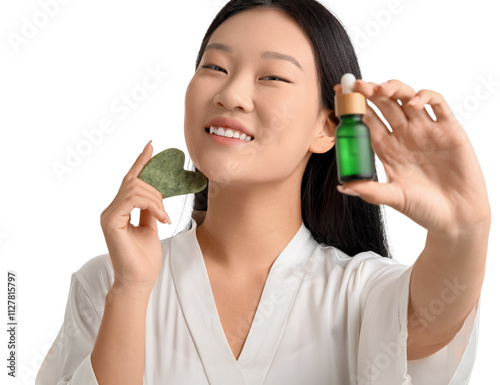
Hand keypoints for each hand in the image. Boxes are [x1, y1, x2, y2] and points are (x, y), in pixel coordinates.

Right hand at [100, 141, 170, 293]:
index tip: (151, 146)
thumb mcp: (151, 228)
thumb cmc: (145, 259)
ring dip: (155, 200)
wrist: (140, 280)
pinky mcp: (111, 221)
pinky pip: (131, 199)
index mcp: (120, 210)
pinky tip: (160, 218)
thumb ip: (149, 210)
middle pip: (134, 181)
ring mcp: (109, 215)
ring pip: (134, 188)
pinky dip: (151, 205)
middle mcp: (111, 210)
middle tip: (165, 208)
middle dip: (155, 188)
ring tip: (163, 217)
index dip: (140, 162)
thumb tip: (155, 197)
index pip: (130, 180)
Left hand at [334, 79, 489, 238]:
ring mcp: (425, 130)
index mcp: (387, 149)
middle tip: (357, 86)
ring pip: (406, 99)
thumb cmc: (424, 209)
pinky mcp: (448, 129)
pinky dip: (425, 97)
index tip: (340, 95)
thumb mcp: (393, 198)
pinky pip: (437, 104)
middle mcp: (404, 136)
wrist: (457, 217)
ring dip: (394, 89)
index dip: (354, 108)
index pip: (367, 121)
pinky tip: (413, 103)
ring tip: (381, 90)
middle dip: (370, 92)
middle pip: (384, 105)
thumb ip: (370, 191)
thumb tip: (343, 186)